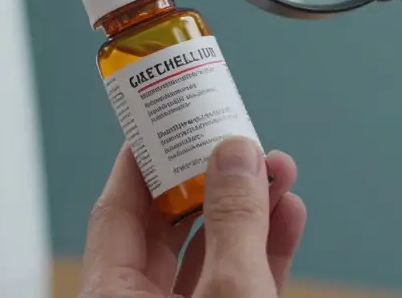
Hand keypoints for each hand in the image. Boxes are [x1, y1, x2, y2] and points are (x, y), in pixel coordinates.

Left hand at [79, 137, 306, 297]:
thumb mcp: (231, 290)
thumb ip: (233, 222)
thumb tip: (234, 153)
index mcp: (113, 296)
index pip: (117, 210)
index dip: (143, 160)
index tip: (164, 120)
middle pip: (168, 229)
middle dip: (212, 181)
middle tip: (234, 141)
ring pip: (210, 255)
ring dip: (249, 211)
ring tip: (278, 170)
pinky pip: (237, 285)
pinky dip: (264, 252)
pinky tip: (288, 216)